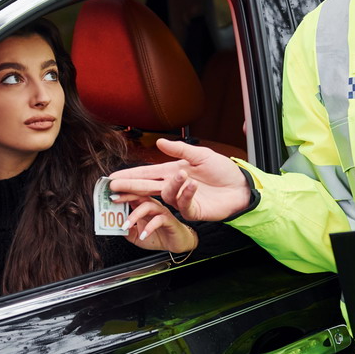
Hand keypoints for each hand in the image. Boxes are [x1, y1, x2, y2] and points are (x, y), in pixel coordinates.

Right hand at [109, 138, 250, 221]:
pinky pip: (184, 204)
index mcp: (173, 172)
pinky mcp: (193, 211)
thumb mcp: (201, 155)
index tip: (114, 176)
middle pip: (148, 188)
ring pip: (167, 195)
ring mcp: (183, 200)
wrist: (241, 186)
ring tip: (182, 174)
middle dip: (131, 187)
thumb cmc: (223, 171)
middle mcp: (175, 187)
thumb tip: (158, 143)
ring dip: (172, 185)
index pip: (147, 173)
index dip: (131, 175)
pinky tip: (191, 184)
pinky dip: (187, 193)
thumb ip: (180, 150)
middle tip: (115, 188)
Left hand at [117, 195, 197, 253]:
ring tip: (125, 226)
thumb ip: (126, 231)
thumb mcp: (136, 236)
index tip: (108, 195)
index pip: (131, 196)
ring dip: (134, 215)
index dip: (120, 194)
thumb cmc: (158, 236)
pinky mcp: (169, 220)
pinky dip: (149, 227)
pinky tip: (143, 235)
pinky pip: (159, 220)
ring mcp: (161, 211)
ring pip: (147, 206)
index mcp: (143, 206)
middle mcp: (152, 206)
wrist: (176, 244)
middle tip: (113, 199)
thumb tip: (114, 228)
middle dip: (125, 195)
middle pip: (139, 195)